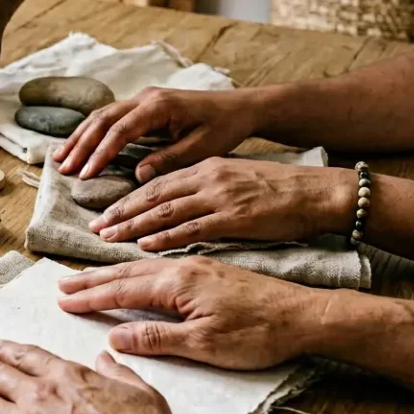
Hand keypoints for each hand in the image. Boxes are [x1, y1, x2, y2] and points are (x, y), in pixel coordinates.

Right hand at [54, 87, 260, 181]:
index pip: (120, 130)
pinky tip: (79, 146)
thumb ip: (169, 160)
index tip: (85, 175)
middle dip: (81, 145)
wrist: (240, 107)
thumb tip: (138, 176)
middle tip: (63, 169)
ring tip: (60, 159)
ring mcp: (142, 99)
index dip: (100, 154)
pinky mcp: (143, 105)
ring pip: (101, 116)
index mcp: (159, 106)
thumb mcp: (202, 149)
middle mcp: (146, 98)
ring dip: (80, 137)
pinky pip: (110, 117)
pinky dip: (91, 132)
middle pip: (102, 120)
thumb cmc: (224, 128)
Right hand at [58, 257, 330, 369]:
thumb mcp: (205, 346)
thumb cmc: (258, 334)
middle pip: (126, 273)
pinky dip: (134, 270)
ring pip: (141, 267)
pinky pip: (158, 265)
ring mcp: (196, 266)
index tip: (62, 301)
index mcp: (177, 283)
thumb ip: (156, 340)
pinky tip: (132, 272)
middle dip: (91, 280)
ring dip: (110, 272)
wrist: (305, 316)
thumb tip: (113, 338)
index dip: (90, 296)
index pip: (122, 289)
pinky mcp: (209, 270)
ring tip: (85, 277)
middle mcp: (182, 267)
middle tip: (60, 285)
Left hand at [88, 157, 352, 251]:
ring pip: (166, 211)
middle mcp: (207, 179)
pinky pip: (193, 228)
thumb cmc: (279, 193)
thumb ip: (204, 191)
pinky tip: (145, 245)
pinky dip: (167, 237)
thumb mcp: (235, 182)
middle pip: (153, 196)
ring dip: (133, 225)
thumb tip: (176, 207)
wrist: (320, 193)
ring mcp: (220, 197)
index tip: (102, 215)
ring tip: (107, 238)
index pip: (156, 184)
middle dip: (120, 213)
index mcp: (206, 168)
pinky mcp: (235, 218)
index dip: (126, 200)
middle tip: (93, 228)